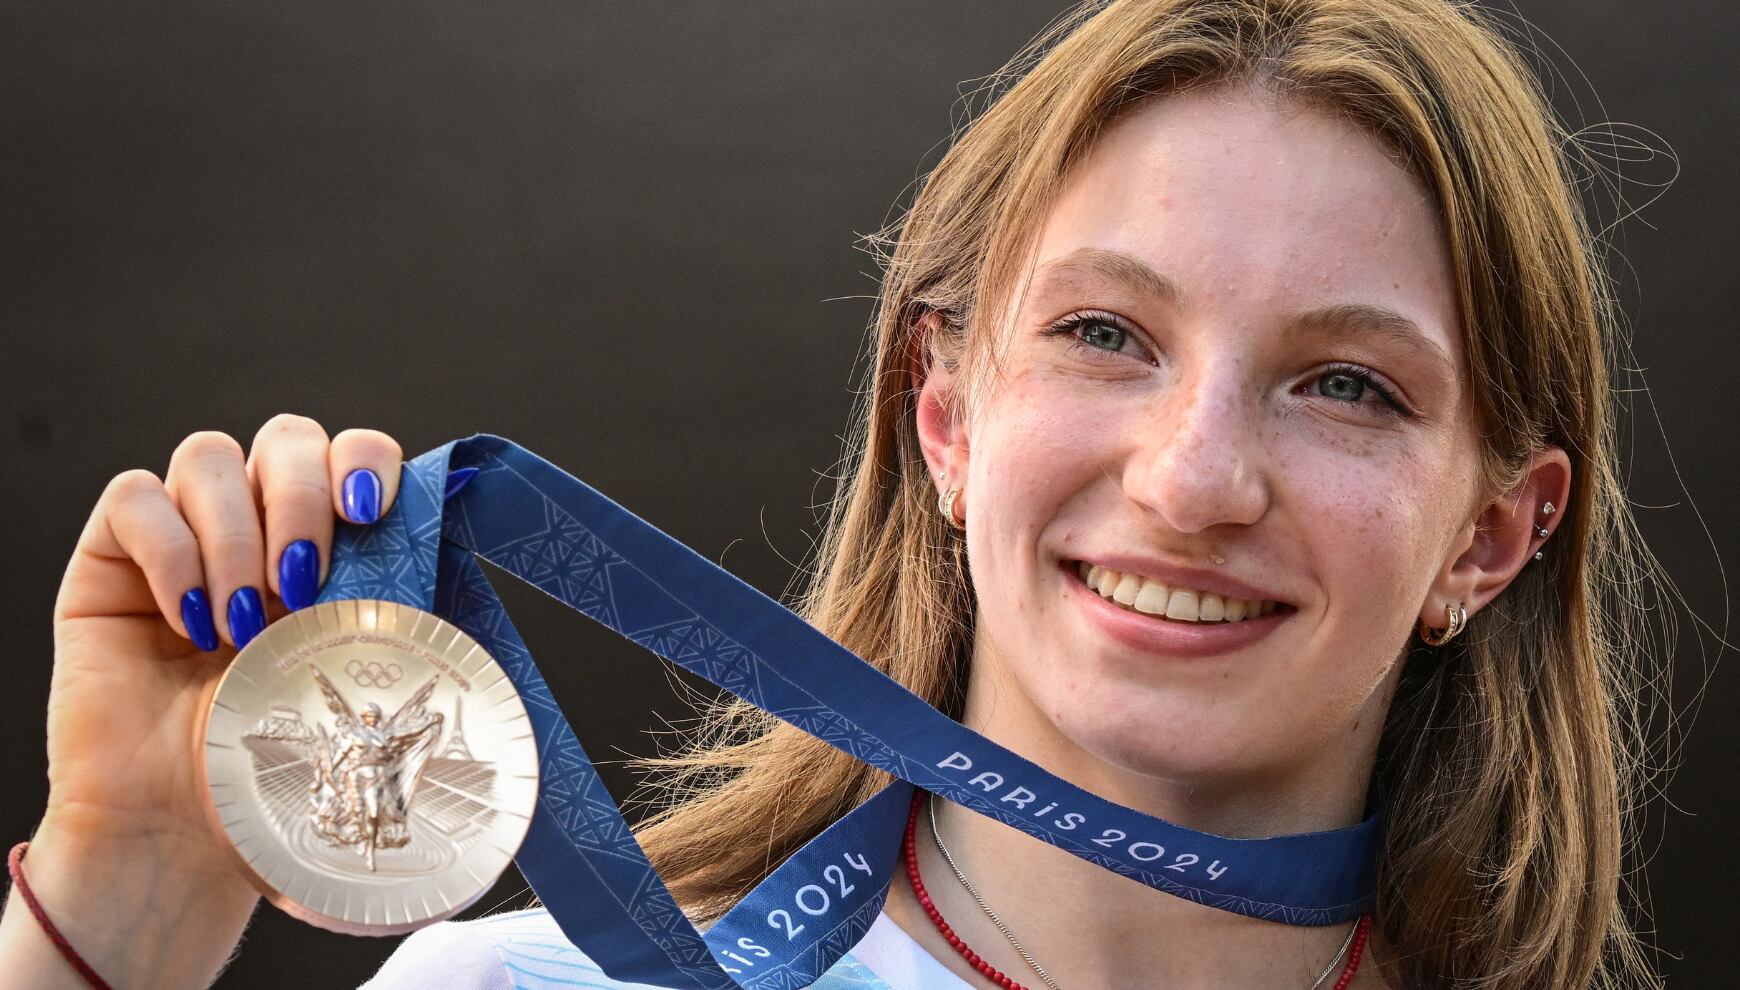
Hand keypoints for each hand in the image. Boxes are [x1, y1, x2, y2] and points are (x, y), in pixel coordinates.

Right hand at [40, 415, 403, 873]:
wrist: (188, 834)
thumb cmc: (279, 769)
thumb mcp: (365, 684)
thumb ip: (407, 612)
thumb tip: (465, 555)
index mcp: (333, 547)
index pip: (353, 452)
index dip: (364, 459)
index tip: (371, 510)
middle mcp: (260, 528)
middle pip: (286, 438)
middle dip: (301, 496)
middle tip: (303, 584)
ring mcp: (185, 536)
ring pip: (210, 456)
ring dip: (235, 535)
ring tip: (243, 625)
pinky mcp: (111, 559)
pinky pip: (134, 497)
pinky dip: (170, 551)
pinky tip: (189, 622)